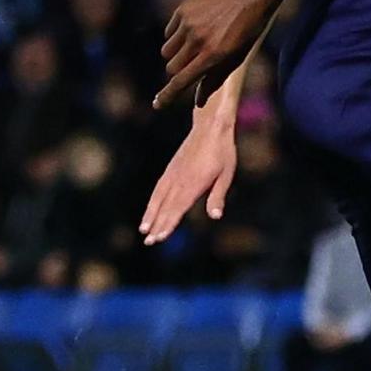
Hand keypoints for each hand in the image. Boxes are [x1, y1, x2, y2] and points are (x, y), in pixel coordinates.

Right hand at [139, 108, 240, 244]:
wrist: (211, 127)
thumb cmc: (223, 152)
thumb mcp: (226, 174)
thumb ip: (218, 195)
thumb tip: (215, 216)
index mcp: (193, 183)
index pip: (178, 208)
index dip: (169, 224)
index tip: (160, 237)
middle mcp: (180, 180)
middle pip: (166, 207)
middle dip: (157, 225)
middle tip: (149, 242)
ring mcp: (173, 174)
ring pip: (158, 198)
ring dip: (150, 215)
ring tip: (143, 229)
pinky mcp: (171, 169)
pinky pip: (159, 188)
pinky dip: (153, 201)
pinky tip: (150, 210)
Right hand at [156, 0, 281, 110]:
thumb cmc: (247, 30)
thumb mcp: (236, 57)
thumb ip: (215, 79)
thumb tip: (197, 102)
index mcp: (213, 55)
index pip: (182, 81)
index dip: (168, 95)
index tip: (157, 105)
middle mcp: (197, 40)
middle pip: (171, 68)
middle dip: (178, 72)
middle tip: (192, 65)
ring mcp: (188, 24)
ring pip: (166, 51)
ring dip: (176, 54)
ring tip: (195, 45)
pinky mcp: (182, 10)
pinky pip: (168, 32)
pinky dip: (176, 36)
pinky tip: (194, 29)